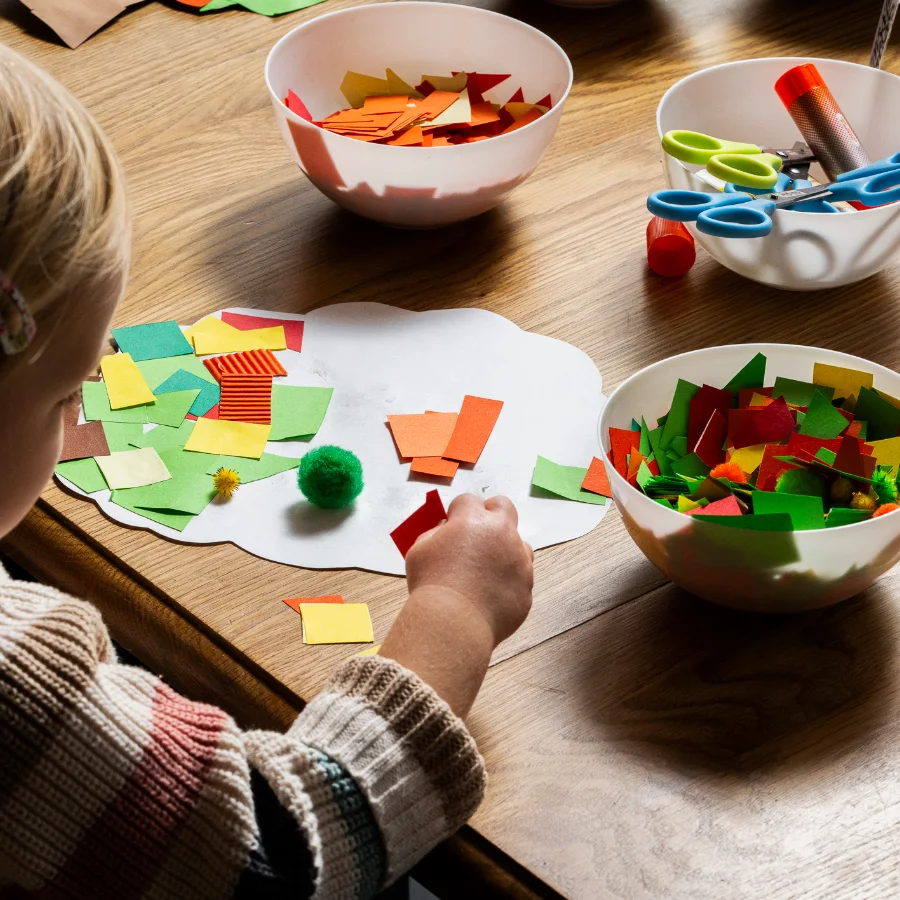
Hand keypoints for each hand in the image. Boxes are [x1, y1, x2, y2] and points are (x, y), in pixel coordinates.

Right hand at [405, 494, 533, 645]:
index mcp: (473, 519)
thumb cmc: (431, 585)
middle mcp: (502, 534)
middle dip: (491, 513)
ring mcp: (519, 560)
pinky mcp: (526, 586)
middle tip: (477, 531)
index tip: (452, 524)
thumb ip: (435, 533)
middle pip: (504, 507)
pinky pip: (520, 576)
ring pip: (520, 543)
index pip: (468, 501)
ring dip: (505, 549)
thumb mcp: (420, 550)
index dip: (458, 512)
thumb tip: (447, 531)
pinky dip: (508, 580)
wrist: (452, 623)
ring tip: (485, 569)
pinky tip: (490, 592)